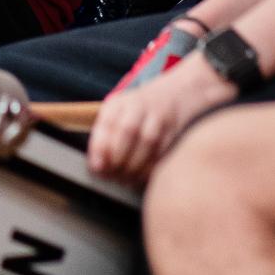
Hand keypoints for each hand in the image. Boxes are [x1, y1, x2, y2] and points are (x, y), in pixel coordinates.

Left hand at [87, 50, 236, 182]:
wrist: (178, 95)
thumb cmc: (140, 112)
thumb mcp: (118, 114)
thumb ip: (105, 136)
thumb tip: (96, 166)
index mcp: (120, 102)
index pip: (108, 122)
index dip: (101, 147)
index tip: (97, 167)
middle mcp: (140, 105)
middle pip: (128, 131)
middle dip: (118, 159)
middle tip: (112, 177)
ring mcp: (160, 116)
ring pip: (147, 142)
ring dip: (135, 166)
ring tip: (126, 179)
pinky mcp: (175, 129)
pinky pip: (163, 150)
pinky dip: (152, 167)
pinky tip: (142, 177)